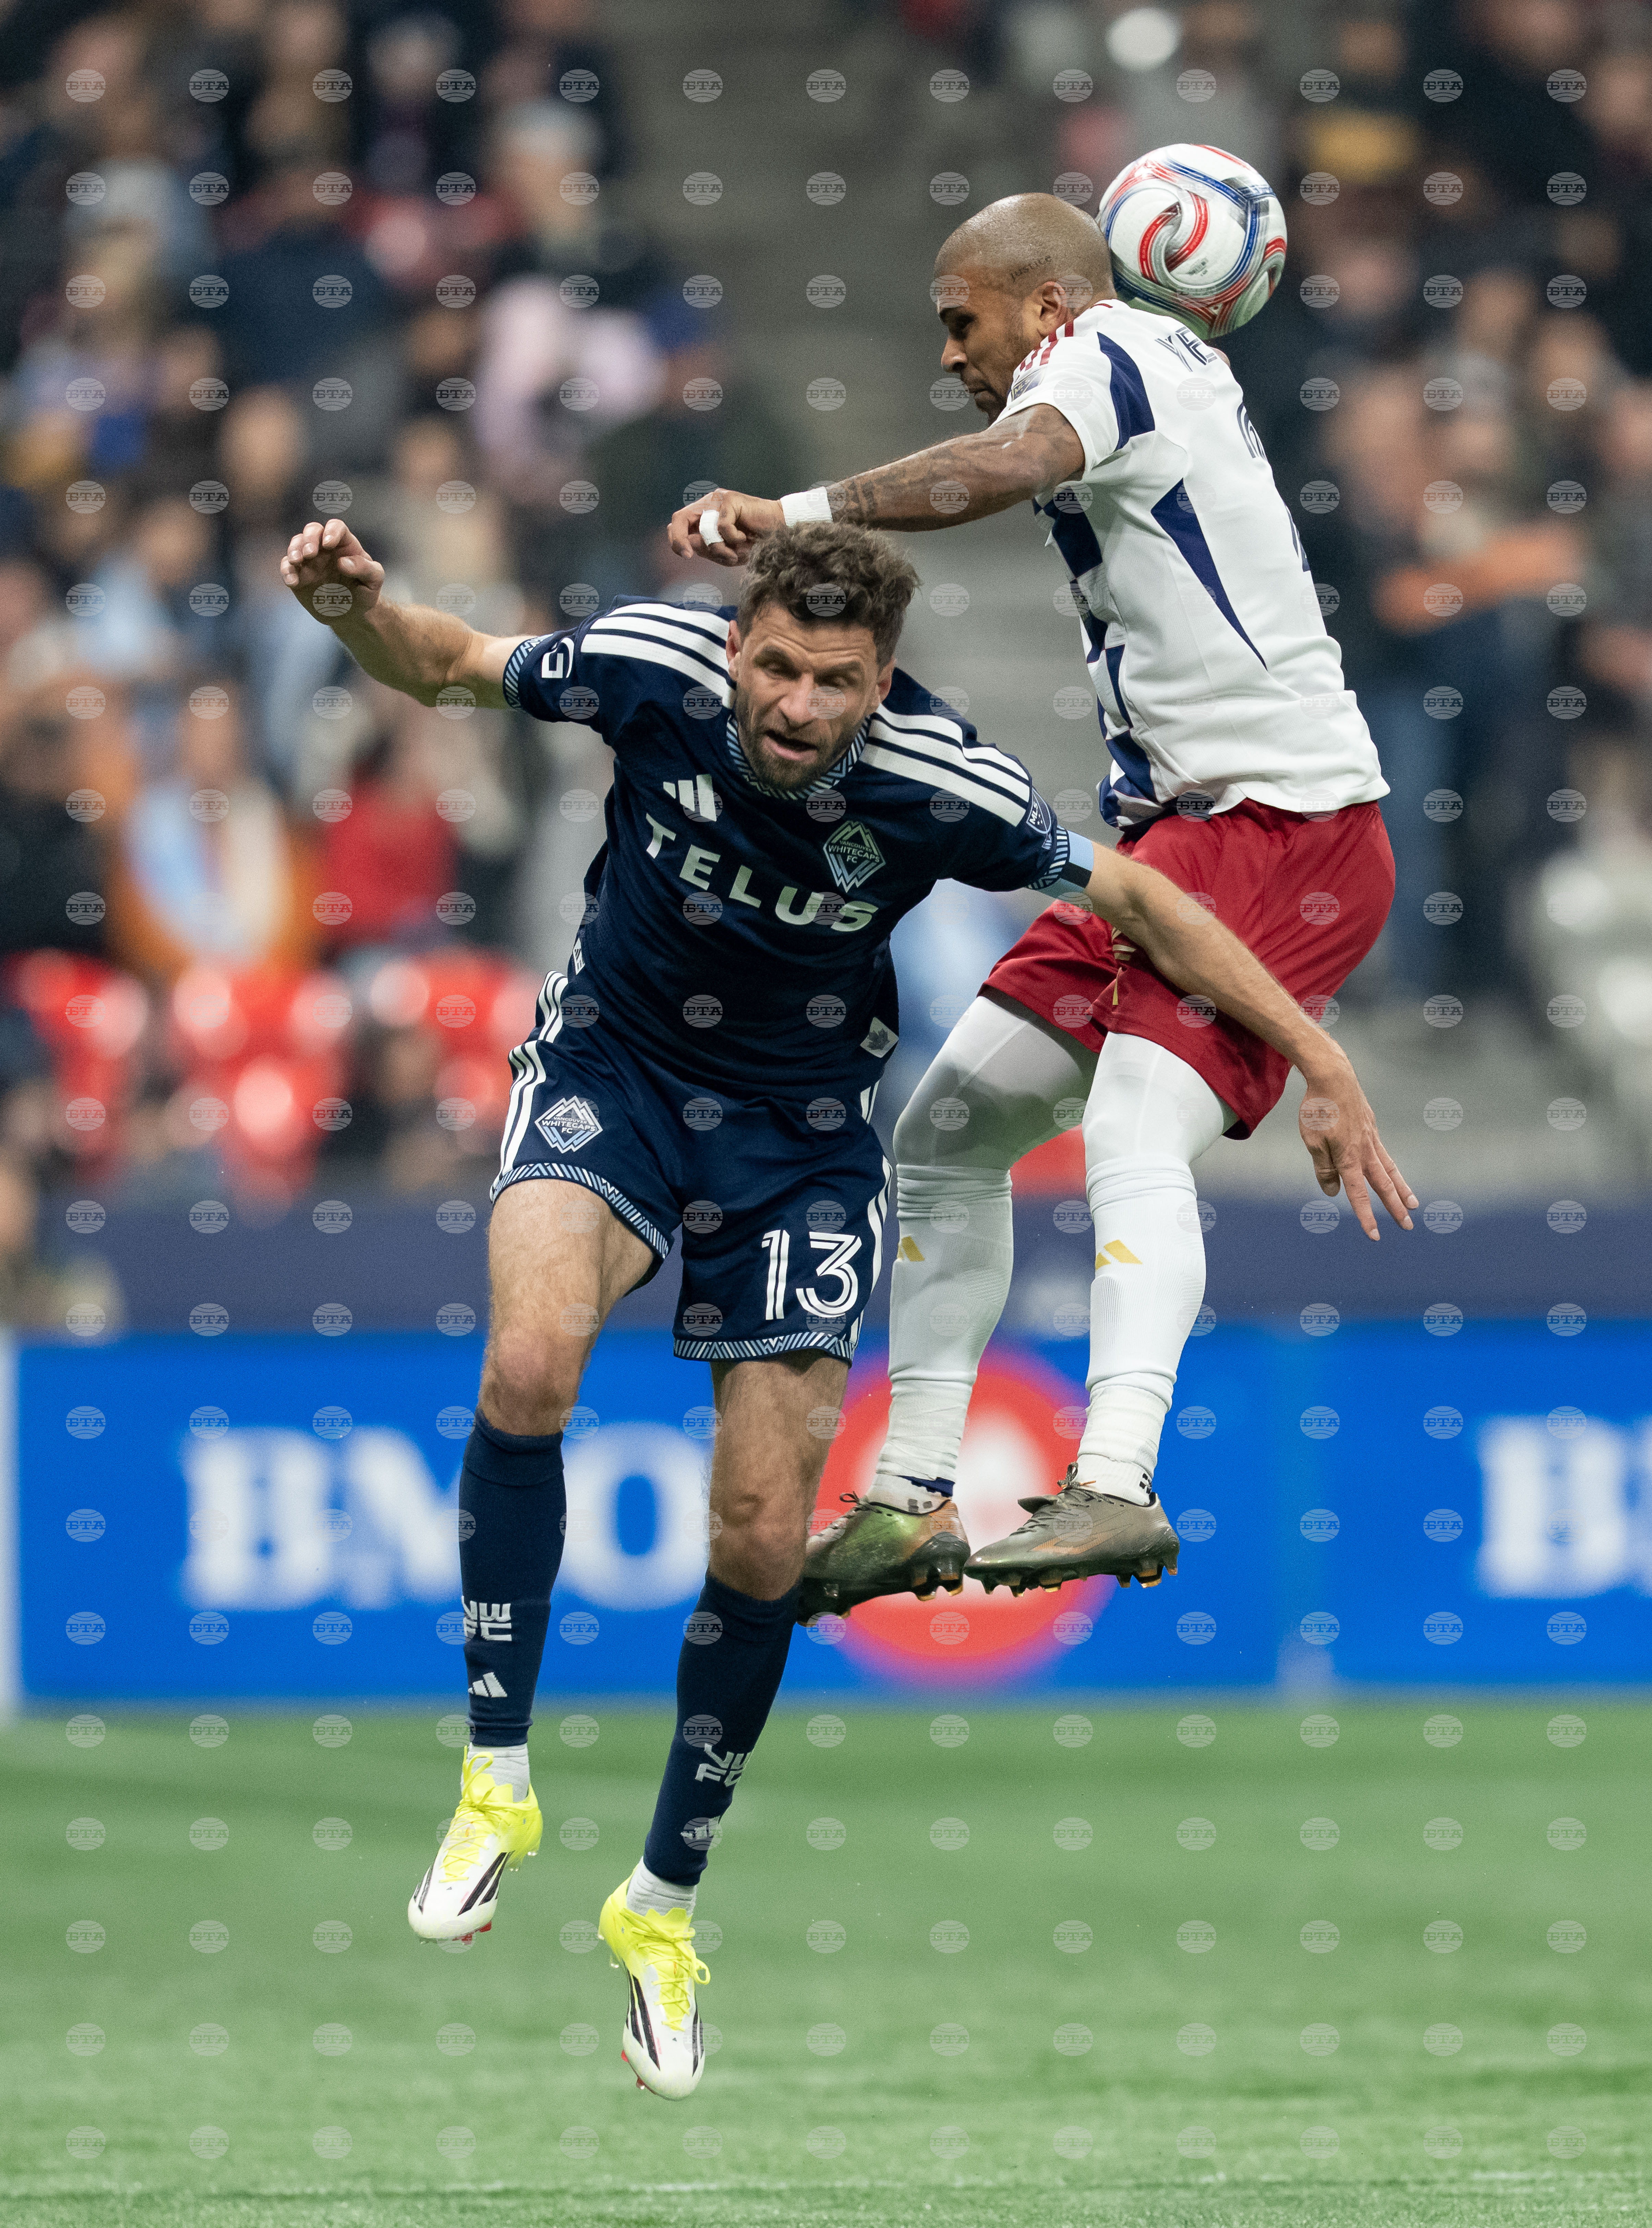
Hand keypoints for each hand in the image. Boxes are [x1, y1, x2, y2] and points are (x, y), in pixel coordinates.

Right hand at [280, 518, 384, 620]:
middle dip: (309, 539)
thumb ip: (364, 568)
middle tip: (310, 554)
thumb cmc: (364, 592)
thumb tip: (343, 562)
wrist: (350, 614)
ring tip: (297, 562)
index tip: (328, 544)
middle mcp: (325, 547)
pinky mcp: (298, 574)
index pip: (336, 526)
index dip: (331, 531)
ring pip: (296, 543)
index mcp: (345, 544)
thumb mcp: (373, 581)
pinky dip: (287, 570)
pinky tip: (292, 582)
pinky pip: (287, 566)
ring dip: (294, 549)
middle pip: (312, 530)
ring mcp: (309, 559)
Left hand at [665, 488, 785, 565]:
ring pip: (704, 529)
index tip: (685, 556)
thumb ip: (706, 549)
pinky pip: (722, 527)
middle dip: (680, 540)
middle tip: (688, 556)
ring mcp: (718, 499)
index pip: (678, 523)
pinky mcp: (730, 499)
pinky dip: (734, 539)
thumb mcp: (726, 552)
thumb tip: (689, 543)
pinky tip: (746, 536)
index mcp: (703, 515)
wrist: (779, 532)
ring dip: (719, 548)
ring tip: (736, 552)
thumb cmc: (754, 542)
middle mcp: (708, 504)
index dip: (675, 540)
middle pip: (680, 518)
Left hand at [1298, 1061, 1416, 1240]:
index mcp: (1349, 1157)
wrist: (1333, 1076)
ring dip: (1402, 1189)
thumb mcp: (1313, 1141)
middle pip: (1383, 1184)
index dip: (1366, 1216)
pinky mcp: (1372, 1127)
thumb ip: (1324, 1169)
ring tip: (1413, 1204)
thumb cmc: (1318, 1109)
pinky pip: (1384, 1153)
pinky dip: (1392, 1167)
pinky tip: (1391, 1172)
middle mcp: (1365, 1150)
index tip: (1375, 1236)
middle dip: (1395, 1207)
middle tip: (1407, 1225)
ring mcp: (1371, 1138)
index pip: (1359, 1194)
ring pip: (1390, 1169)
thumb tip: (1333, 1192)